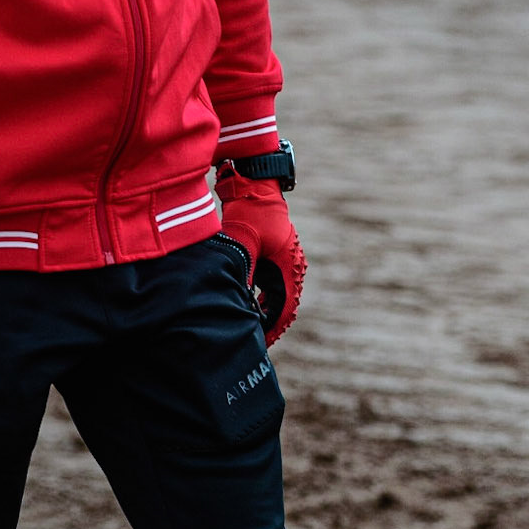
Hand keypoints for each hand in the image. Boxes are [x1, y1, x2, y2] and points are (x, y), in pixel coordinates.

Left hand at [214, 167, 306, 342]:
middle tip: (255, 342)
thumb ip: (242, 271)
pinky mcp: (278, 255)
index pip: (285, 307)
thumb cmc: (250, 211)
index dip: (274, 328)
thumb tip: (236, 299)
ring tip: (254, 330)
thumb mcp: (244, 242)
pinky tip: (252, 308)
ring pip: (280, 295)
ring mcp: (287, 259)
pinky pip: (275, 284)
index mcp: (288, 265)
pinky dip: (265, 299)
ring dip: (268, 312)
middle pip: (285, 305)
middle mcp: (292, 265)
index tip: (262, 342)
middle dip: (270, 324)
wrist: (255, 185)